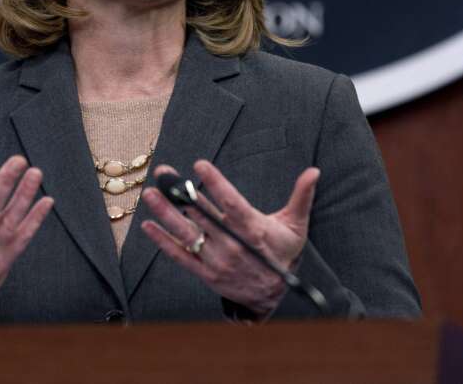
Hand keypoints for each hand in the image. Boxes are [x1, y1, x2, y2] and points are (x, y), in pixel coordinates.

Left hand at [140, 160, 318, 316]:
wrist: (275, 297)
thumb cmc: (283, 254)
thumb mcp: (296, 226)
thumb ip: (302, 196)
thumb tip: (314, 171)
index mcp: (253, 229)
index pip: (231, 202)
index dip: (216, 183)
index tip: (199, 165)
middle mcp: (233, 245)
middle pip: (202, 215)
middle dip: (181, 193)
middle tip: (165, 174)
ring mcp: (217, 260)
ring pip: (187, 234)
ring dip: (166, 214)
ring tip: (151, 194)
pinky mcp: (206, 274)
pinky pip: (180, 256)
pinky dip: (163, 241)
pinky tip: (148, 226)